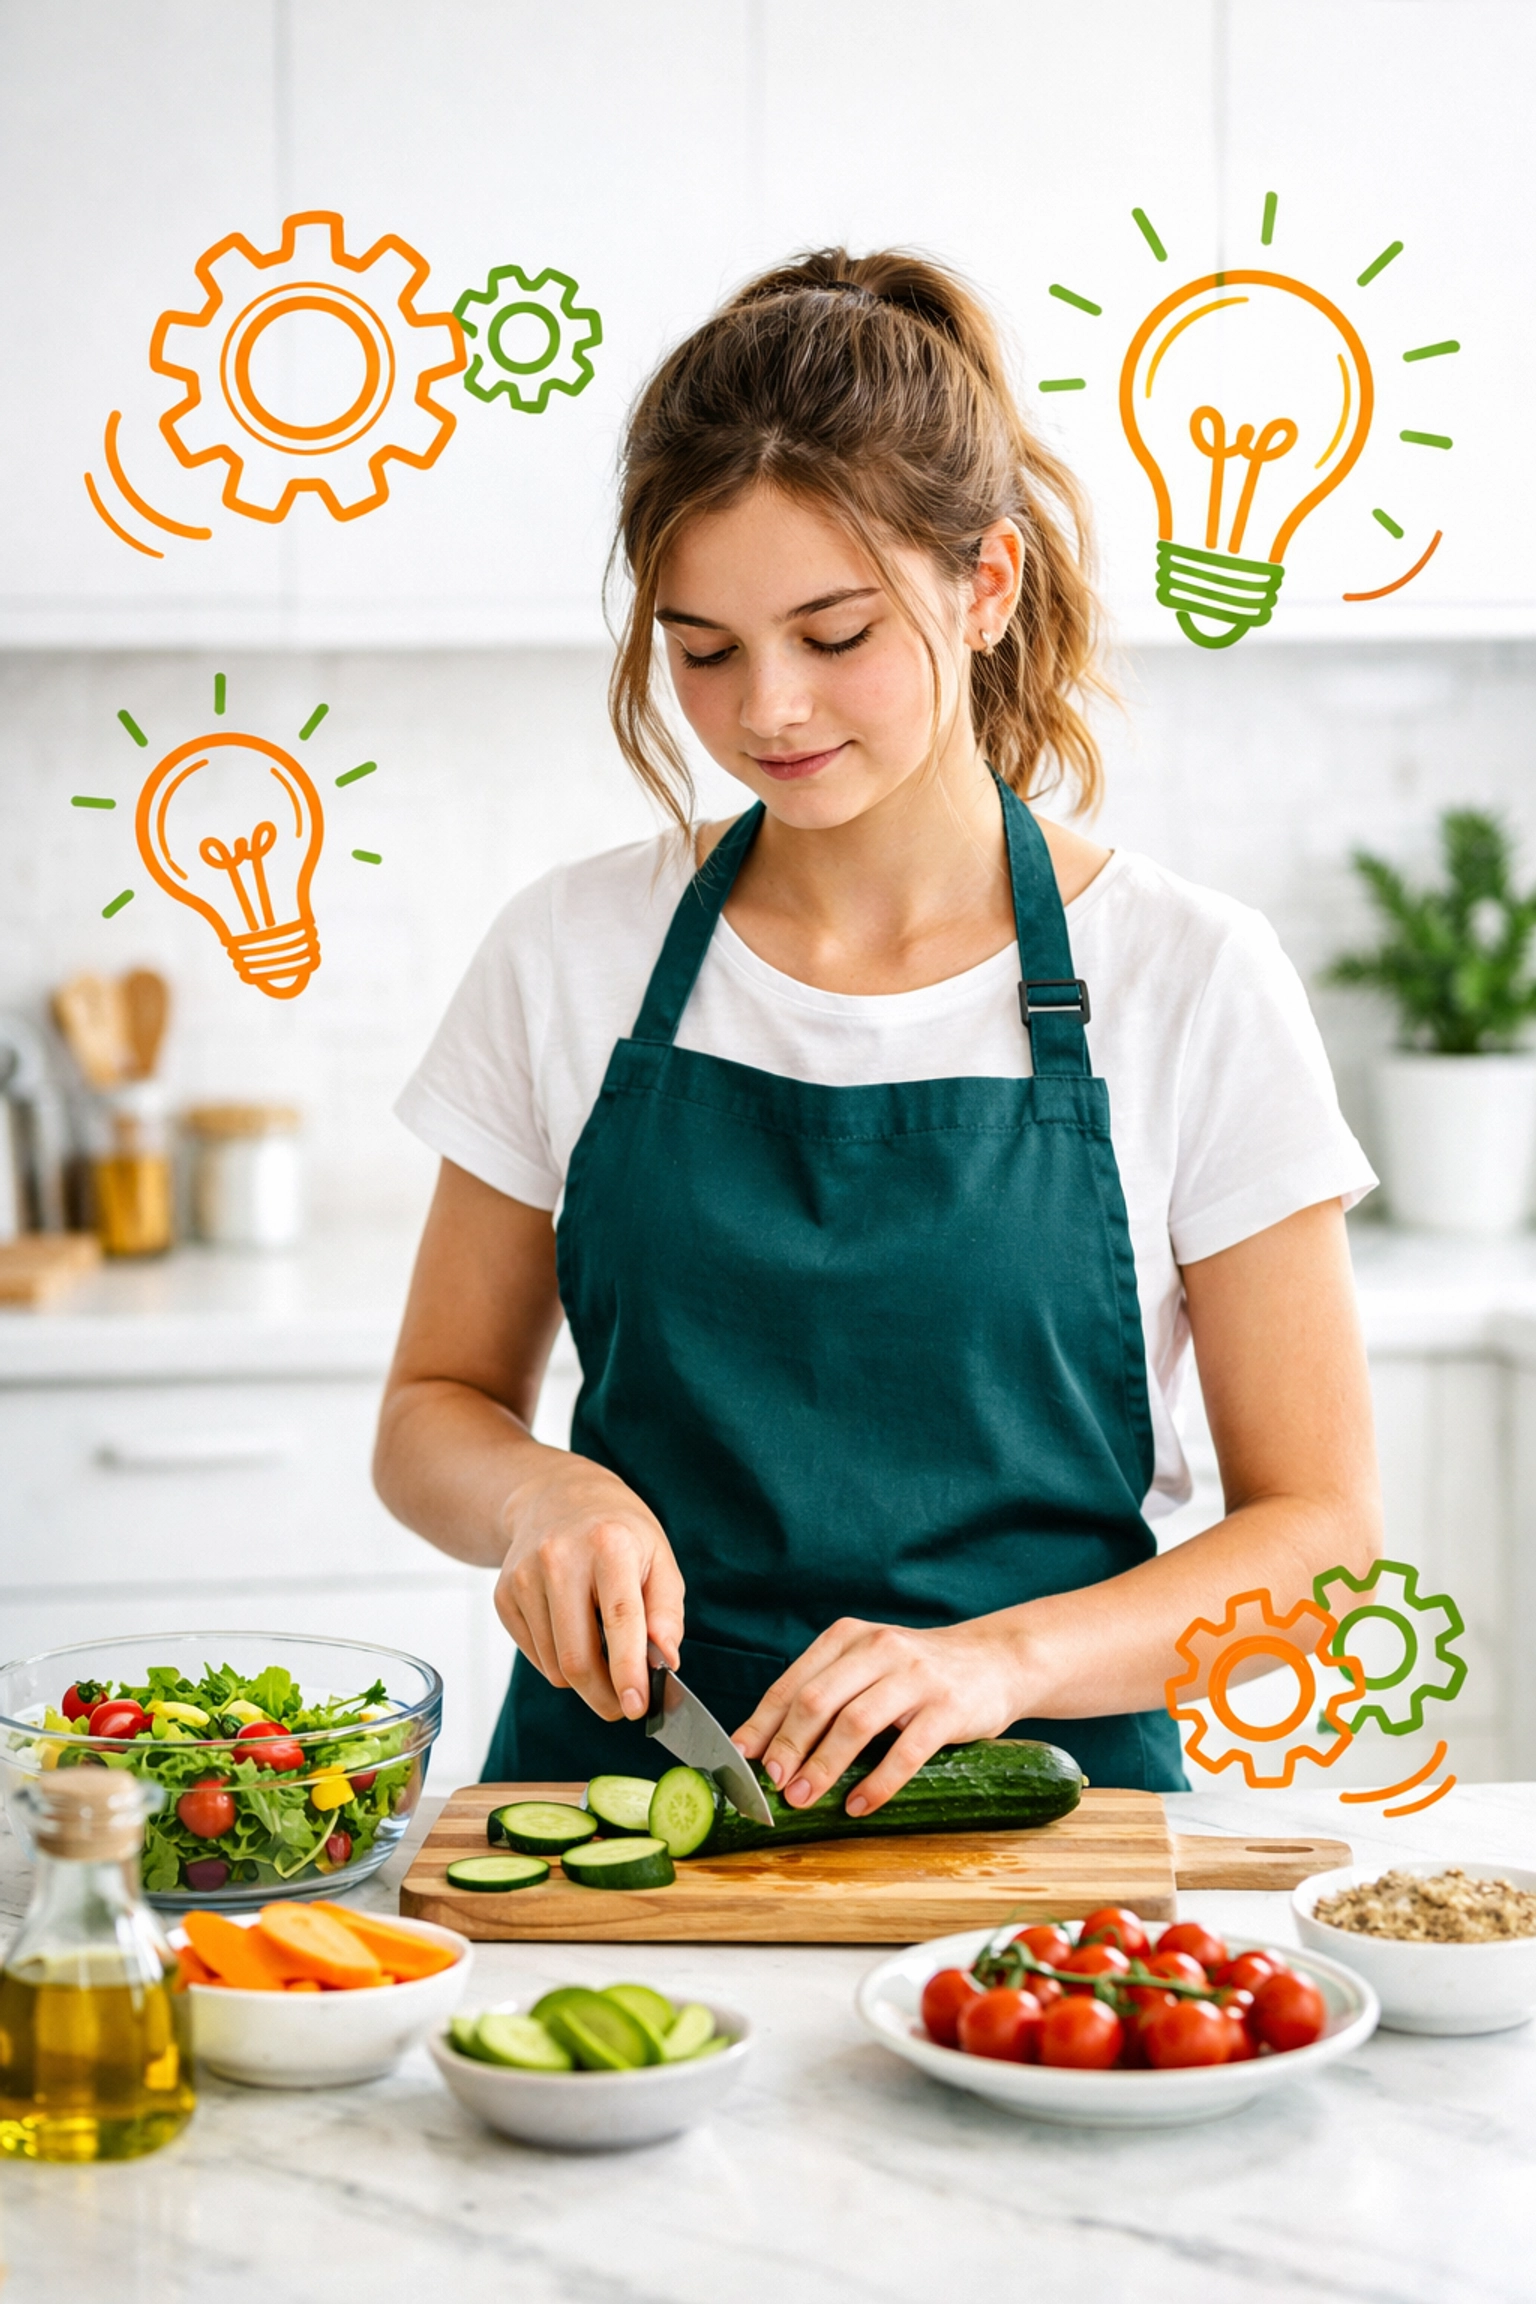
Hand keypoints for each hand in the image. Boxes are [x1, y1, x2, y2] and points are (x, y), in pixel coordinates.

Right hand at [495, 1452, 683, 1723]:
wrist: (558, 1496)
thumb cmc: (618, 1532)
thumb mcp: (659, 1558)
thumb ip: (666, 1612)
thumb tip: (665, 1661)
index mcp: (608, 1545)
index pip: (619, 1619)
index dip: (628, 1671)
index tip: (637, 1708)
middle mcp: (559, 1559)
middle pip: (577, 1658)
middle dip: (605, 1697)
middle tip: (626, 1707)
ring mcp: (524, 1578)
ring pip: (555, 1667)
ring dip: (584, 1680)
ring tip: (602, 1650)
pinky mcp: (503, 1596)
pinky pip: (535, 1657)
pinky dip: (558, 1661)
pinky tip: (572, 1630)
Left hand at [732, 1615, 1027, 1815]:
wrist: (995, 1659)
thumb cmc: (916, 1673)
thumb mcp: (866, 1667)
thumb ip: (824, 1694)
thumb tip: (764, 1748)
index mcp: (847, 1637)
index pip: (792, 1683)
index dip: (762, 1724)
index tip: (739, 1760)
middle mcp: (877, 1648)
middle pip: (817, 1700)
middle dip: (787, 1746)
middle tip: (771, 1785)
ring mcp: (915, 1675)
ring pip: (855, 1723)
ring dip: (824, 1766)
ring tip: (803, 1798)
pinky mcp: (948, 1706)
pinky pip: (906, 1750)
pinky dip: (878, 1783)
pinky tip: (858, 1805)